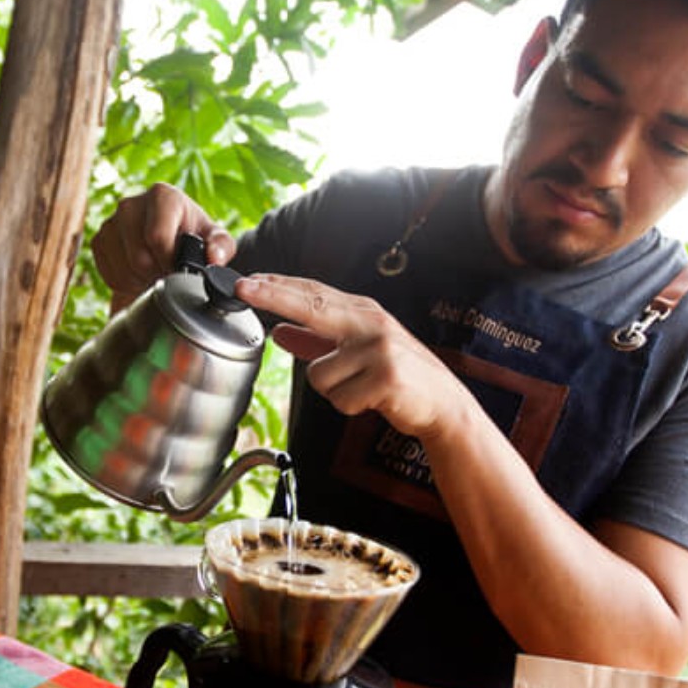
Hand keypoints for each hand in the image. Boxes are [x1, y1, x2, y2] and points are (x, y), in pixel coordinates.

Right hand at [92, 183, 236, 310]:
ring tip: (158, 271)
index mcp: (163, 196)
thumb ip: (222, 246)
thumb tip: (214, 258)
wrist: (167, 240)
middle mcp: (131, 204)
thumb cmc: (195, 237)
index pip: (157, 236)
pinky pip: (109, 274)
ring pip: (124, 268)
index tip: (180, 268)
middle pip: (139, 256)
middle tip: (170, 273)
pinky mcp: (98, 239)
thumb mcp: (215, 238)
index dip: (169, 262)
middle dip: (158, 273)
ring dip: (144, 280)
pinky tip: (141, 274)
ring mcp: (111, 221)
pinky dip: (128, 282)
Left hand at [236, 273, 466, 438]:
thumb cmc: (398, 375)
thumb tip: (279, 331)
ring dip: (334, 390)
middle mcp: (371, 324)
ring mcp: (380, 349)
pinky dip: (350, 406)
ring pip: (319, 374)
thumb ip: (316, 341)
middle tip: (246, 289)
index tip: (248, 281)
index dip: (279, 287)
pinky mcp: (386, 377)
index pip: (314, 293)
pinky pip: (339, 398)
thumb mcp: (357, 351)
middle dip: (275, 297)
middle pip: (312, 305)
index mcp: (363, 313)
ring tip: (361, 389)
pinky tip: (372, 400)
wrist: (442, 402)